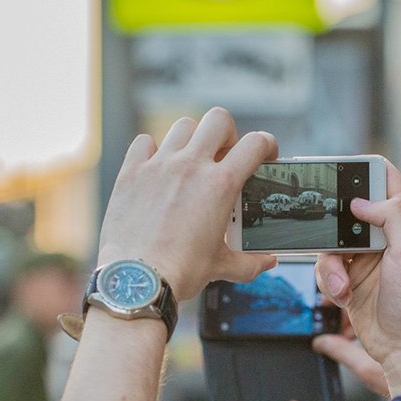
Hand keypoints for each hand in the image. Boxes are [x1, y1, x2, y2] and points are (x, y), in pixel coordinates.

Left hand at [97, 107, 277, 300]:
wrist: (138, 280)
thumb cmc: (180, 272)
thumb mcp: (222, 266)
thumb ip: (250, 262)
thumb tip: (268, 262)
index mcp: (220, 185)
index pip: (255, 144)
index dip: (267, 145)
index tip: (265, 155)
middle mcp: (191, 166)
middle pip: (218, 119)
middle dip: (228, 133)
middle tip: (224, 155)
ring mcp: (159, 165)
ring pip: (183, 126)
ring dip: (192, 139)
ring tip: (190, 161)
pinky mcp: (131, 172)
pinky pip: (144, 142)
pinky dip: (153, 150)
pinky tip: (156, 168)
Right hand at [315, 162, 400, 394]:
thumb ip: (391, 216)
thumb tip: (360, 201)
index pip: (383, 176)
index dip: (361, 172)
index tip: (339, 176)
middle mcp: (385, 231)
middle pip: (347, 206)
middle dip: (334, 224)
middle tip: (334, 241)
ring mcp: (365, 253)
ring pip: (330, 240)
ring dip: (331, 265)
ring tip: (344, 286)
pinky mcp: (349, 275)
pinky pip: (324, 266)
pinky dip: (329, 282)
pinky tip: (344, 297)